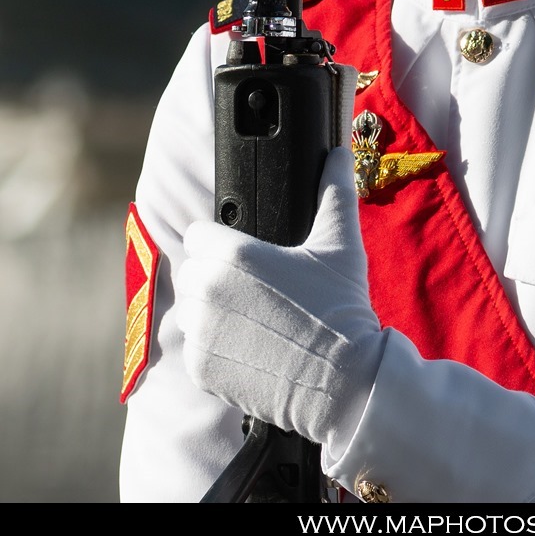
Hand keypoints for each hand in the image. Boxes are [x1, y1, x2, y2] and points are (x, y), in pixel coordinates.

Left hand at [178, 143, 386, 447]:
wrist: (345, 381)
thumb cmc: (342, 309)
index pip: (197, 234)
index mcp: (233, 254)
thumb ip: (334, 191)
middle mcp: (208, 290)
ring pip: (189, 310)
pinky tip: (250, 348)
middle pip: (192, 271)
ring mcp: (201, 332)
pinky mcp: (200, 368)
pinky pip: (194, 348)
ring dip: (210, 313)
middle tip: (255, 291)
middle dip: (215, 277)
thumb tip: (338, 154)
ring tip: (253, 321)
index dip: (220, 243)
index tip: (244, 258)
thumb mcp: (341, 244)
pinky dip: (215, 350)